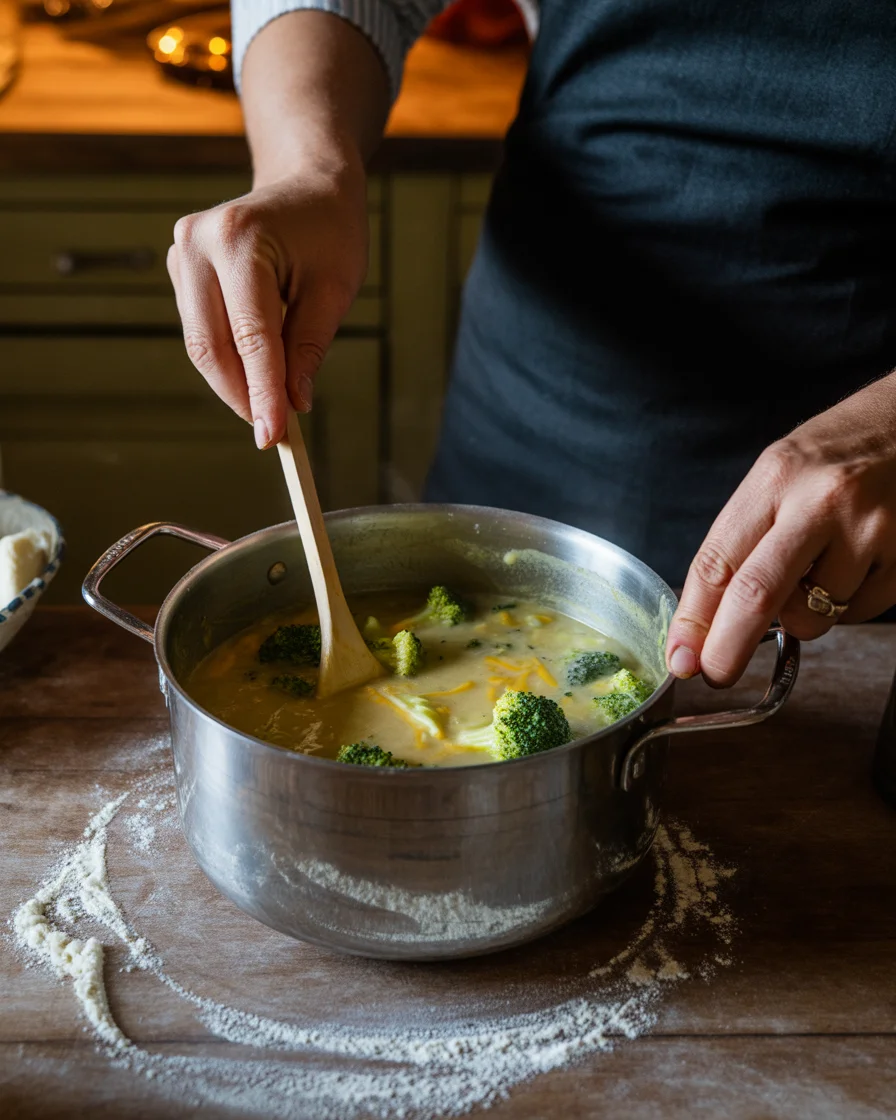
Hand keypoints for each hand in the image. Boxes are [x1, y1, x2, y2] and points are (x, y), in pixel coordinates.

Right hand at [166, 156, 368, 447]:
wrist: (306, 184)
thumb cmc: (329, 232)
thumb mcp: (334, 290)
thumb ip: (309, 348)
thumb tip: (293, 405)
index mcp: (240, 242)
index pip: (251, 336)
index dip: (262, 393)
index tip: (274, 436)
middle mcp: (198, 243)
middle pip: (212, 345)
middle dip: (243, 395)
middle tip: (273, 432)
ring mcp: (181, 253)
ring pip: (202, 344)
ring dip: (234, 383)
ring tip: (270, 407)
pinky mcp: (180, 267)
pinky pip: (201, 331)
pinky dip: (227, 361)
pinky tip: (254, 375)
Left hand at [665, 372, 895, 684]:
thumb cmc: (839, 452)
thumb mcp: (779, 475)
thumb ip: (743, 541)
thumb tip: (704, 622)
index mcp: (776, 479)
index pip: (718, 561)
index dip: (693, 619)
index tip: (680, 658)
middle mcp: (822, 503)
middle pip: (756, 596)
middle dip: (727, 649)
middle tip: (714, 674)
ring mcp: (871, 532)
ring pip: (812, 617)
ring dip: (801, 618)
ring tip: (820, 568)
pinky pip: (858, 614)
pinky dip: (844, 607)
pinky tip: (857, 563)